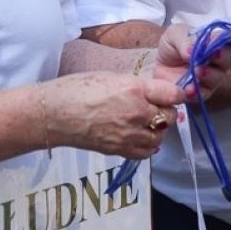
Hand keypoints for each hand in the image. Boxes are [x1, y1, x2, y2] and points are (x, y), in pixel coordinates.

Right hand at [43, 71, 182, 157]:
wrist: (54, 113)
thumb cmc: (77, 89)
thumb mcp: (110, 77)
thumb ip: (135, 86)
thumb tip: (152, 92)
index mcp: (135, 89)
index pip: (172, 94)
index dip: (176, 94)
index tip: (173, 95)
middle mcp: (137, 113)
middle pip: (169, 116)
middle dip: (166, 112)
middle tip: (157, 108)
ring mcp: (129, 134)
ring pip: (160, 136)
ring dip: (158, 130)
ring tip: (146, 123)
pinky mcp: (120, 150)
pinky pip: (146, 152)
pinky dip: (148, 146)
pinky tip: (140, 138)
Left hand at [152, 20, 230, 100]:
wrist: (157, 67)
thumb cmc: (172, 47)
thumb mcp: (175, 35)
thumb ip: (185, 40)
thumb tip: (192, 50)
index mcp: (216, 40)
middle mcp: (219, 59)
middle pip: (228, 57)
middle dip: (221, 55)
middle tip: (213, 53)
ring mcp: (212, 76)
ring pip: (218, 77)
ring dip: (209, 74)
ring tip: (197, 71)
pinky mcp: (202, 93)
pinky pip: (203, 94)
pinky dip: (196, 91)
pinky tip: (188, 89)